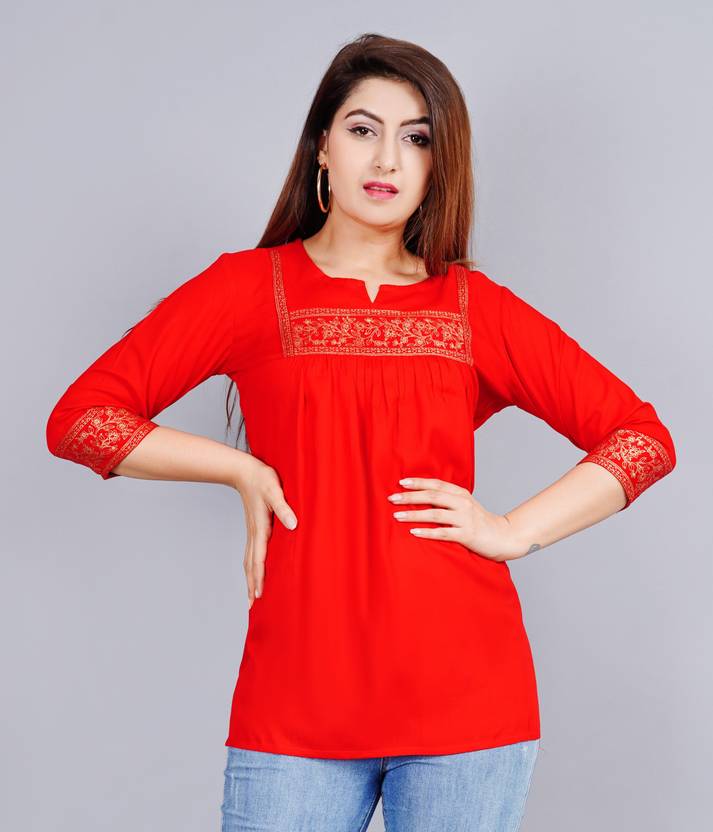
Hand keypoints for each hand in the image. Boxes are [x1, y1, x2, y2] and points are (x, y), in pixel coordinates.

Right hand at [232, 453, 297, 607]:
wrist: (244, 470)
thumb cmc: (261, 478)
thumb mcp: (275, 490)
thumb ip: (284, 507)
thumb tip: (292, 525)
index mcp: (260, 528)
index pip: (259, 558)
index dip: (260, 577)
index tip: (258, 595)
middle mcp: (254, 533)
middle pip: (251, 565)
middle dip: (252, 585)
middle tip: (252, 606)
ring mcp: (252, 532)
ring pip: (249, 561)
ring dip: (250, 579)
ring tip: (250, 596)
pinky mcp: (253, 528)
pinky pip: (251, 553)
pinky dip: (251, 567)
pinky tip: (253, 571)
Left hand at [387, 476, 524, 562]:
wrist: (503, 537)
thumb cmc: (479, 522)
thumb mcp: (464, 506)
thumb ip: (447, 500)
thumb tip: (421, 497)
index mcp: (461, 493)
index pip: (436, 484)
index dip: (418, 482)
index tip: (401, 482)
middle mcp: (462, 503)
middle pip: (432, 496)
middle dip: (410, 497)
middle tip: (392, 498)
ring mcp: (465, 518)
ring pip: (434, 514)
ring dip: (414, 514)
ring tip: (397, 516)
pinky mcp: (467, 535)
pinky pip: (443, 533)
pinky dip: (427, 532)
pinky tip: (413, 532)